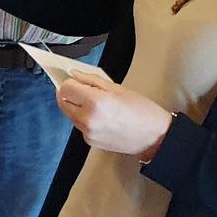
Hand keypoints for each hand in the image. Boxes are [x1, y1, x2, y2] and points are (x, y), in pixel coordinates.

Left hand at [55, 75, 173, 158]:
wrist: (153, 136)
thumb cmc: (142, 112)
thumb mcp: (117, 88)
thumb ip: (92, 80)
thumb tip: (76, 75)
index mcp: (95, 102)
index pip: (65, 89)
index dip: (69, 82)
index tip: (75, 80)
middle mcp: (88, 119)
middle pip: (62, 102)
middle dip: (69, 94)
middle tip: (81, 89)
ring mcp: (87, 132)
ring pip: (69, 115)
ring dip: (76, 107)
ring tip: (97, 104)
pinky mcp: (89, 141)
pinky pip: (79, 126)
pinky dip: (84, 119)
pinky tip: (101, 117)